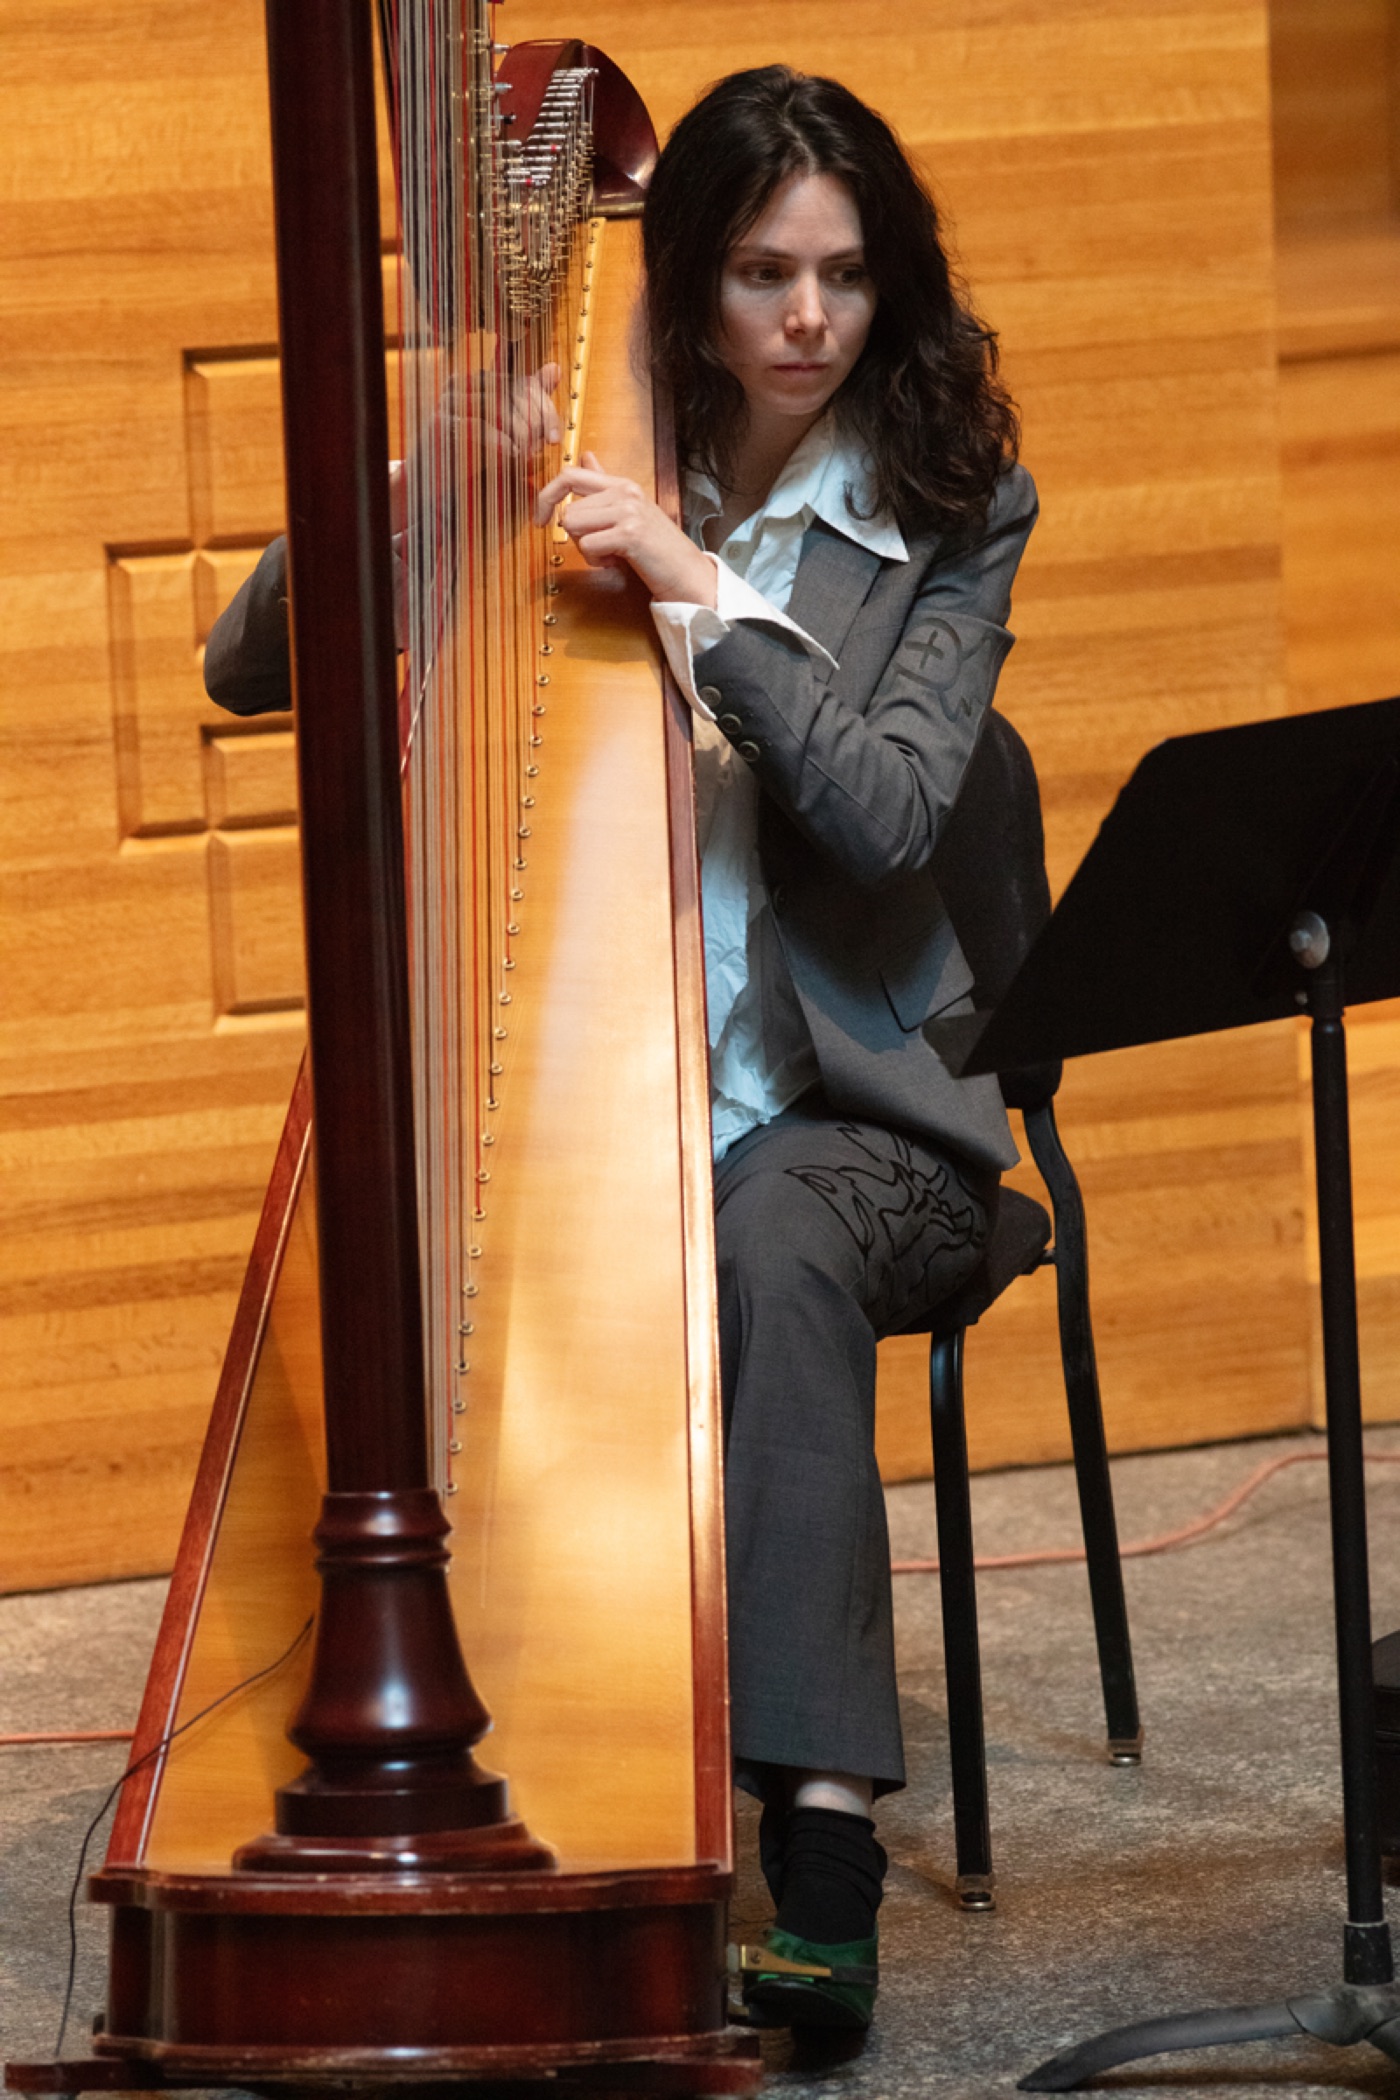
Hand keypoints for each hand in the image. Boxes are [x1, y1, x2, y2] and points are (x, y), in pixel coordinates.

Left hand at [534, 452, 716, 605]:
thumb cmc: (657, 548)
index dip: (546, 496)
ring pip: (575, 527)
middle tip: (600, 546)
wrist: (687, 573)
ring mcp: (628, 510)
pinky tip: (618, 562)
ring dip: (587, 549)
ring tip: (612, 554)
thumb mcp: (629, 510)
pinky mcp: (630, 533)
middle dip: (577, 536)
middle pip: (569, 509)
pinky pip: (588, 546)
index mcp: (622, 484)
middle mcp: (625, 491)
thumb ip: (605, 484)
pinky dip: (597, 562)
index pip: (570, 475)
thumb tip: (585, 456)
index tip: (539, 518)